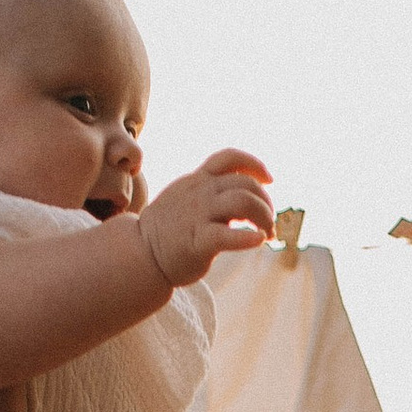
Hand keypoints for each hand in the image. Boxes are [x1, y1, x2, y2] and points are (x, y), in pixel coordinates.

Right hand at [138, 151, 275, 290]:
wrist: (141, 253)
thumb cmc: (170, 229)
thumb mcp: (187, 197)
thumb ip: (210, 191)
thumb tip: (243, 194)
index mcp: (198, 180)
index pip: (229, 158)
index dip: (254, 164)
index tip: (269, 180)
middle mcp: (200, 193)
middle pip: (245, 184)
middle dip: (266, 203)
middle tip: (270, 224)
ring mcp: (199, 215)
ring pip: (242, 202)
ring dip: (264, 217)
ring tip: (267, 233)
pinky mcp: (198, 241)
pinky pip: (228, 235)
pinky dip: (249, 238)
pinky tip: (258, 240)